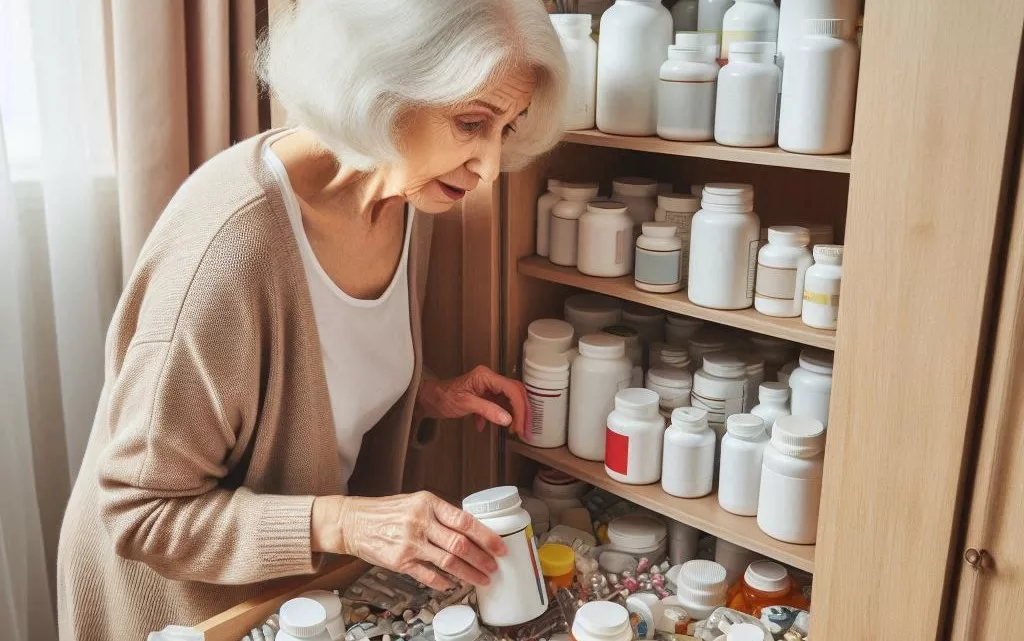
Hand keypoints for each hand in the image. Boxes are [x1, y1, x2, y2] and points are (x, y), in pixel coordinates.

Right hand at [311, 491, 505, 589]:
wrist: (352, 522)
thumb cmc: (385, 511)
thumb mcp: (415, 502)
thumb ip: (440, 514)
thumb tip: (469, 528)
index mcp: (428, 503)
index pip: (464, 520)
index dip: (486, 536)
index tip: (499, 546)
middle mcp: (420, 522)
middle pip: (460, 544)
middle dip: (482, 558)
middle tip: (494, 566)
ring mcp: (410, 543)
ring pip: (448, 562)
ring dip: (469, 573)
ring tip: (482, 579)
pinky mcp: (400, 561)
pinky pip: (428, 575)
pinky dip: (443, 582)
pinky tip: (453, 584)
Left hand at [417, 365, 529, 435]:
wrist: (428, 399)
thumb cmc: (443, 397)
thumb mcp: (466, 404)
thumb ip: (487, 410)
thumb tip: (508, 420)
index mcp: (486, 376)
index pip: (511, 390)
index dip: (520, 408)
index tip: (521, 425)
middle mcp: (489, 379)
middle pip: (514, 393)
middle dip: (521, 412)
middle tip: (524, 430)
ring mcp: (487, 387)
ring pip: (508, 400)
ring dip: (512, 415)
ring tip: (514, 430)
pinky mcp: (483, 395)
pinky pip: (497, 405)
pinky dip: (496, 416)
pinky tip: (485, 427)